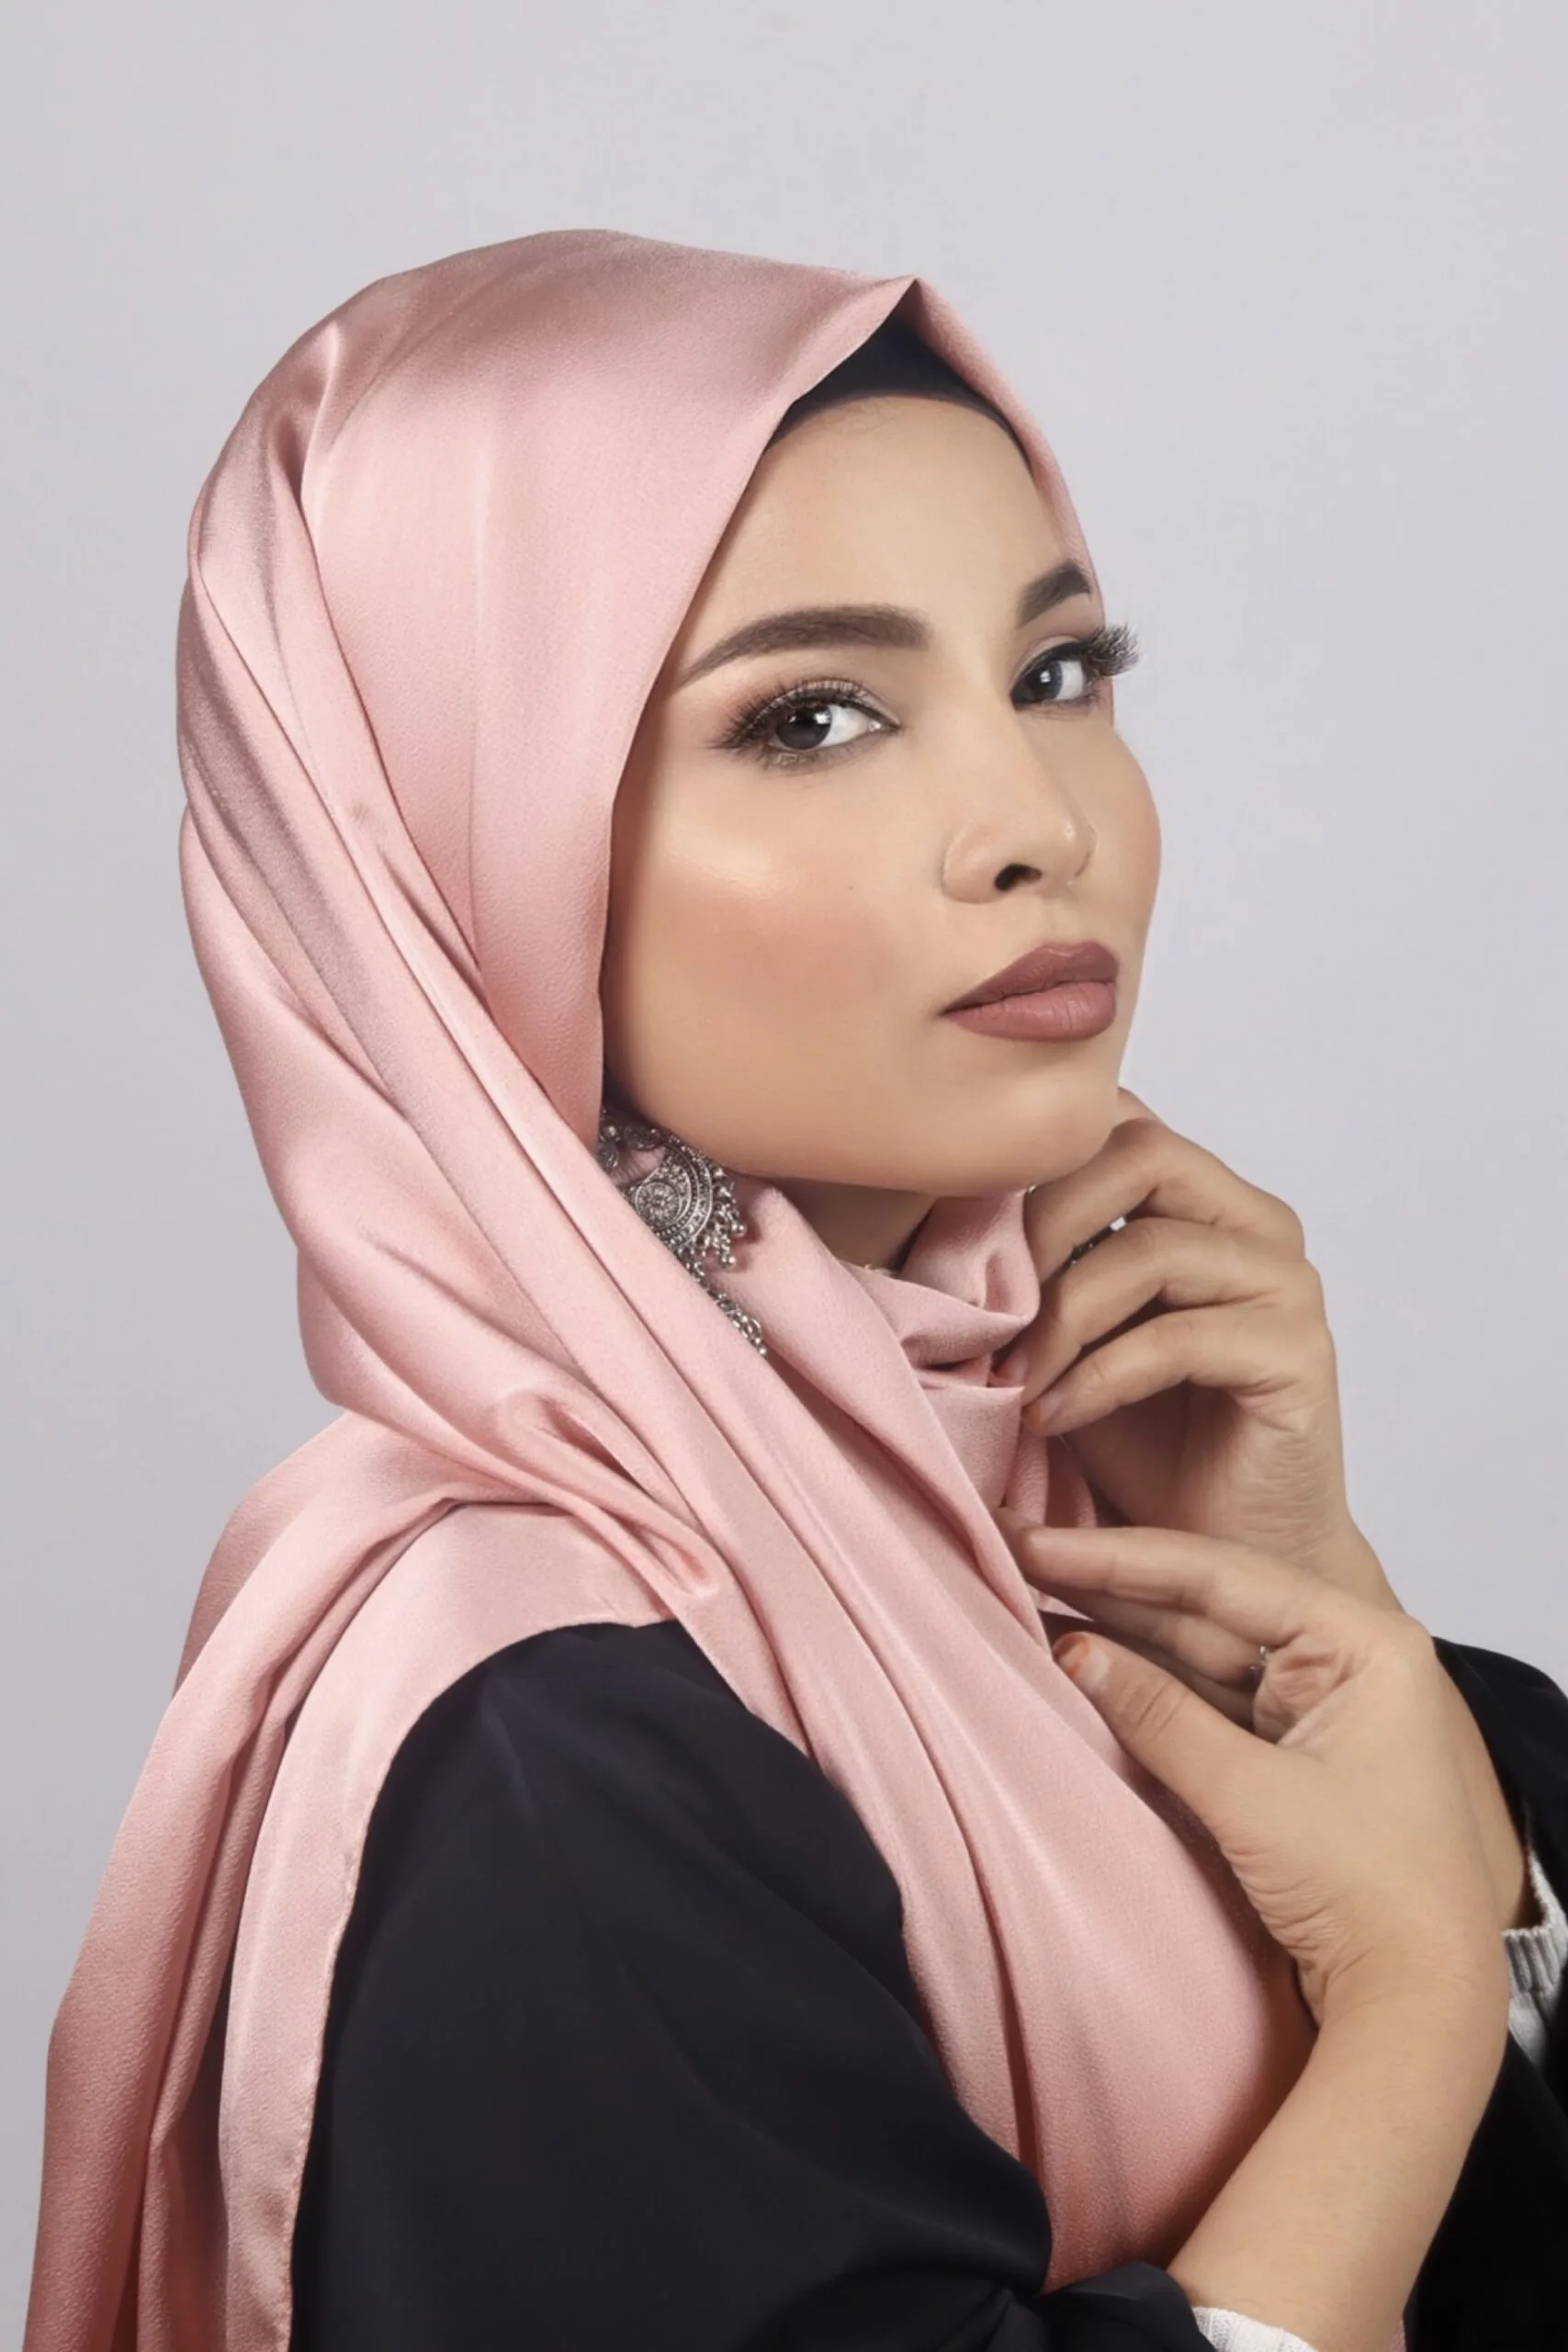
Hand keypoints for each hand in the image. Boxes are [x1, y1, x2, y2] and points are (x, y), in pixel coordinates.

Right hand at [994, 1516, 1510, 2030]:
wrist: (1420, 2006)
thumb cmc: (1372, 1897)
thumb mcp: (1251, 1797)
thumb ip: (1157, 1715)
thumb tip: (1071, 1651)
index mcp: (1364, 1643)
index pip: (1222, 1576)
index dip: (1120, 1558)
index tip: (1040, 1542)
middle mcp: (1346, 1657)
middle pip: (1206, 1605)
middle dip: (1109, 1586)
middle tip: (1017, 1552)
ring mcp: (1319, 1703)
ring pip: (1199, 1651)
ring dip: (1117, 1634)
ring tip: (1028, 1597)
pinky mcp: (1293, 1750)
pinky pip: (1206, 1700)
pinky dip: (1144, 1687)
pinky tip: (1080, 1660)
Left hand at [999, 1091, 1391, 1601]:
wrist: (1214, 1558)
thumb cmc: (1133, 1443)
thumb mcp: (1060, 1332)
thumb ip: (1031, 1260)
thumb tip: (922, 1202)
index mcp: (1198, 1198)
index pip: (1114, 1119)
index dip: (1029, 1163)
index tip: (956, 1239)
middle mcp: (1252, 1223)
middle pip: (1139, 1154)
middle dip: (1040, 1229)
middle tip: (981, 1311)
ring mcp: (1285, 1283)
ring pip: (1156, 1248)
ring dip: (1062, 1317)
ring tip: (1015, 1378)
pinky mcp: (1300, 1353)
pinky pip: (1182, 1337)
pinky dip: (1100, 1376)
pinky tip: (1055, 1418)